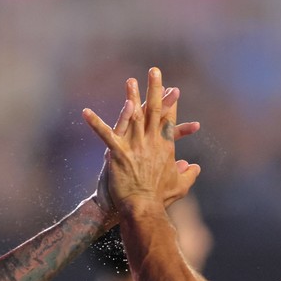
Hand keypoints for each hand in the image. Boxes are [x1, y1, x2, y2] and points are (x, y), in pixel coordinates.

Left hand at [84, 67, 200, 213]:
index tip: (172, 89)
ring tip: (130, 81)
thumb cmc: (160, 199)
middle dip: (155, 89)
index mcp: (165, 148)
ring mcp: (135, 146)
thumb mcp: (180, 186)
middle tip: (155, 71)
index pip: (168, 120)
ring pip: (133, 116)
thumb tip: (195, 167)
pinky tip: (85, 112)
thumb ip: (189, 174)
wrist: (144, 209)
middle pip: (154, 110)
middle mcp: (152, 142)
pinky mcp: (118, 153)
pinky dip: (95, 123)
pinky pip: (105, 135)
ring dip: (131, 97)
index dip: (170, 103)